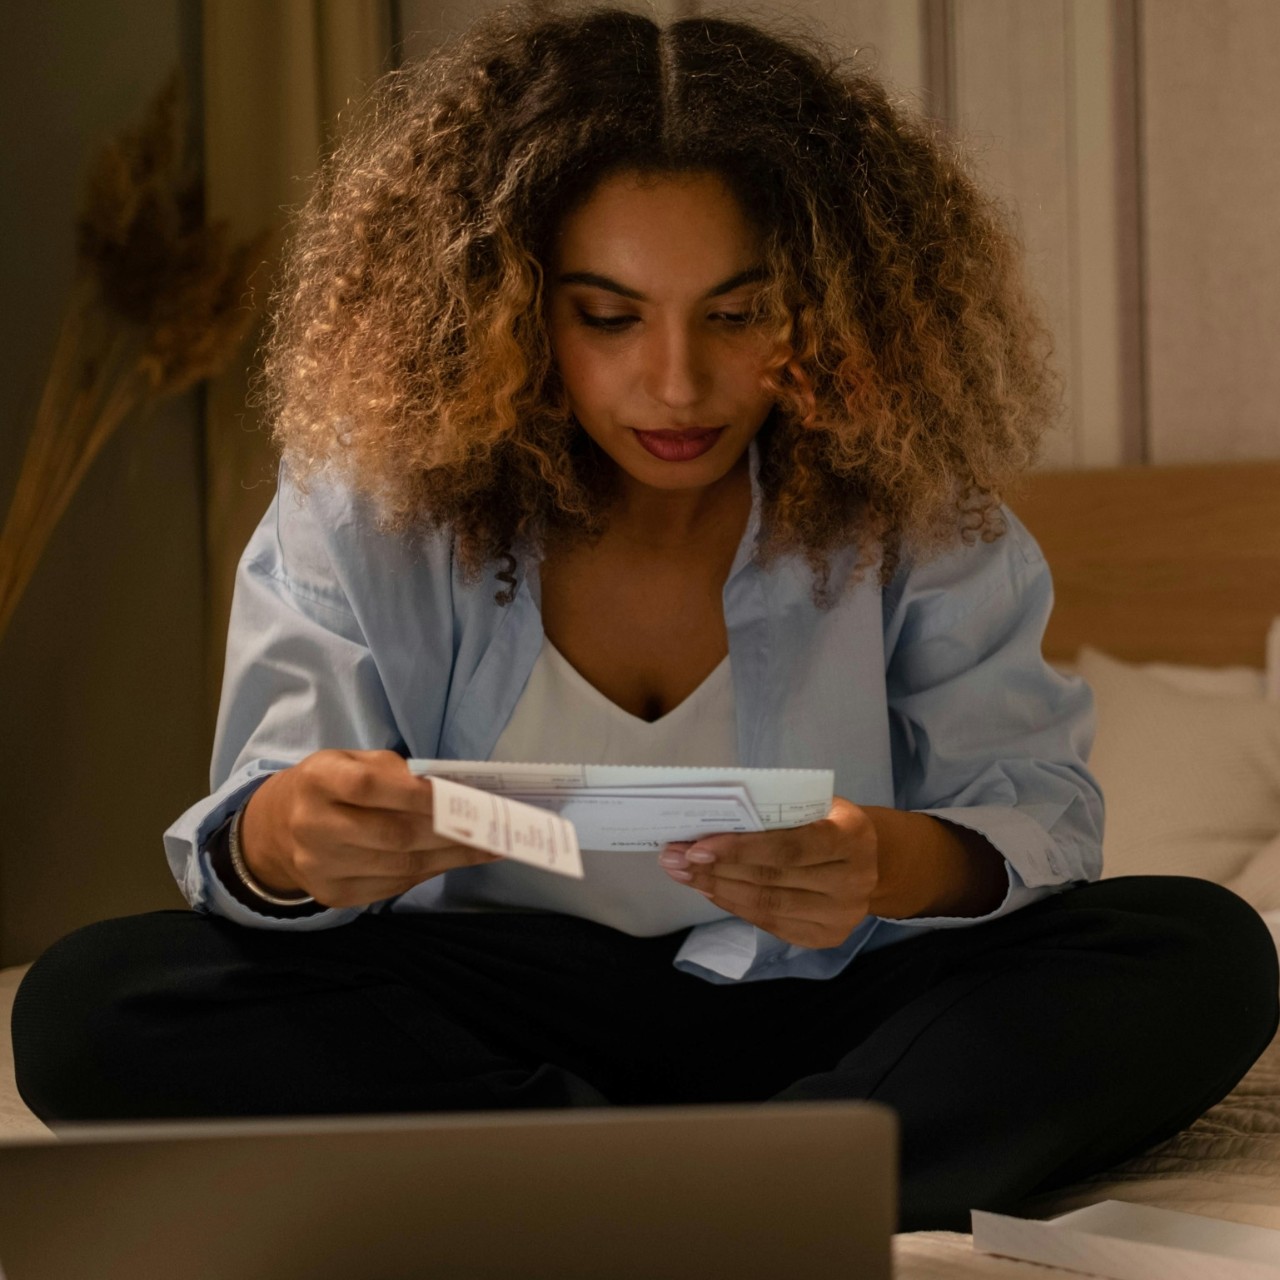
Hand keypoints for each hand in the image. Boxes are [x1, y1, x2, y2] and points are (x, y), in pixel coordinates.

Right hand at [240, 749, 502, 907]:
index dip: (417, 794)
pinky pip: (393, 887)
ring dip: (450, 857)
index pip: (368, 787)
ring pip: (399, 866)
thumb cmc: (330, 785)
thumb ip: (396, 772)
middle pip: (392, 834)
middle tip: (491, 826)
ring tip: (487, 846)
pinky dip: (430, 872)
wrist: (277, 828)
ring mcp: (320, 867)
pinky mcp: (332, 895)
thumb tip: (453, 790)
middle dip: (448, 831)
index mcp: (317, 780)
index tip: (461, 795)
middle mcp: (312, 826)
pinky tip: (455, 860)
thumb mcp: (352, 761)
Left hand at [657, 797, 878, 948]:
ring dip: (717, 888)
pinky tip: (709, 890)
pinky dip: (735, 905)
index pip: (789, 847)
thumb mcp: (816, 804)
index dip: (740, 849)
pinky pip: (770, 923)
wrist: (874, 860)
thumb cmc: (831, 821)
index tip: (696, 847)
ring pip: (766, 905)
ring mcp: (841, 915)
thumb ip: (776, 813)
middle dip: (715, 868)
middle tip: (673, 858)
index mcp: (852, 837)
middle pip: (771, 879)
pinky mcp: (826, 937)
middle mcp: (853, 881)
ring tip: (682, 874)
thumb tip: (713, 822)